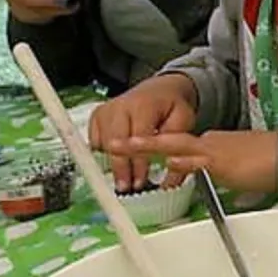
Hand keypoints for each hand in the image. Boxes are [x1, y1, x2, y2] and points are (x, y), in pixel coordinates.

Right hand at [89, 73, 196, 190]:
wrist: (161, 89)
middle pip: (115, 140)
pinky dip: (101, 153)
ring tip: (121, 182)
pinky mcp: (99, 115)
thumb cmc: (172, 106)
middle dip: (120, 166)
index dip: (138, 161)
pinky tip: (110, 167)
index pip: (138, 137)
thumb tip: (173, 177)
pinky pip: (93, 137)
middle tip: (126, 187)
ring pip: (102, 140)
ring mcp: (107, 109)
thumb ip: (178, 146)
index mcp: (143, 105)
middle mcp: (121, 105)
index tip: (140, 180)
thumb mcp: (184, 121)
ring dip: (110, 163)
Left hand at [106, 130, 277, 193]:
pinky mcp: (223, 163)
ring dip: (147, 147)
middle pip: (166, 141)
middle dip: (138, 143)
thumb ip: (218, 173)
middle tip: (111, 143)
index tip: (129, 148)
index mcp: (209, 145)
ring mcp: (213, 152)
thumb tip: (210, 181)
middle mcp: (206, 144)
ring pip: (174, 147)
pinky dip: (182, 164)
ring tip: (124, 146)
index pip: (174, 145)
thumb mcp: (236, 170)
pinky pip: (197, 163)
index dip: (150, 147)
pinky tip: (168, 165)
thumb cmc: (270, 163)